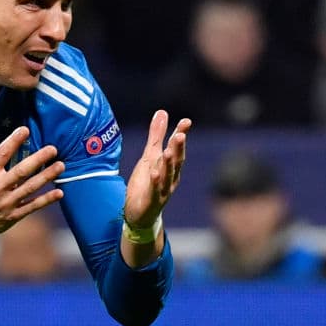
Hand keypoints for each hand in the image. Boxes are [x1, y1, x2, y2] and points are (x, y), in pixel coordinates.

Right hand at [0, 121, 64, 245]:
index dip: (13, 141)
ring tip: (61, 165)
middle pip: (21, 171)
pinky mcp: (13, 215)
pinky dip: (46, 200)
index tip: (25, 130)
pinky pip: (32, 207)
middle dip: (38, 160)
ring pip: (30, 188)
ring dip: (46, 177)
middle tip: (53, 149)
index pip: (1, 154)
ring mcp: (7, 202)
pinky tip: (59, 192)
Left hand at [123, 110, 191, 227]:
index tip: (186, 121)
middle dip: (178, 148)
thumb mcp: (150, 155)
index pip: (177, 148)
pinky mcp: (152, 200)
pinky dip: (156, 182)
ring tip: (169, 151)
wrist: (140, 213)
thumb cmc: (147, 182)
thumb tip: (163, 112)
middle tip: (180, 135)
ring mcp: (163, 189)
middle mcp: (171, 177)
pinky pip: (155, 190)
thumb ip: (157, 135)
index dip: (181, 135)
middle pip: (176, 161)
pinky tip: (154, 173)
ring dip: (169, 164)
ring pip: (167, 175)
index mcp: (171, 166)